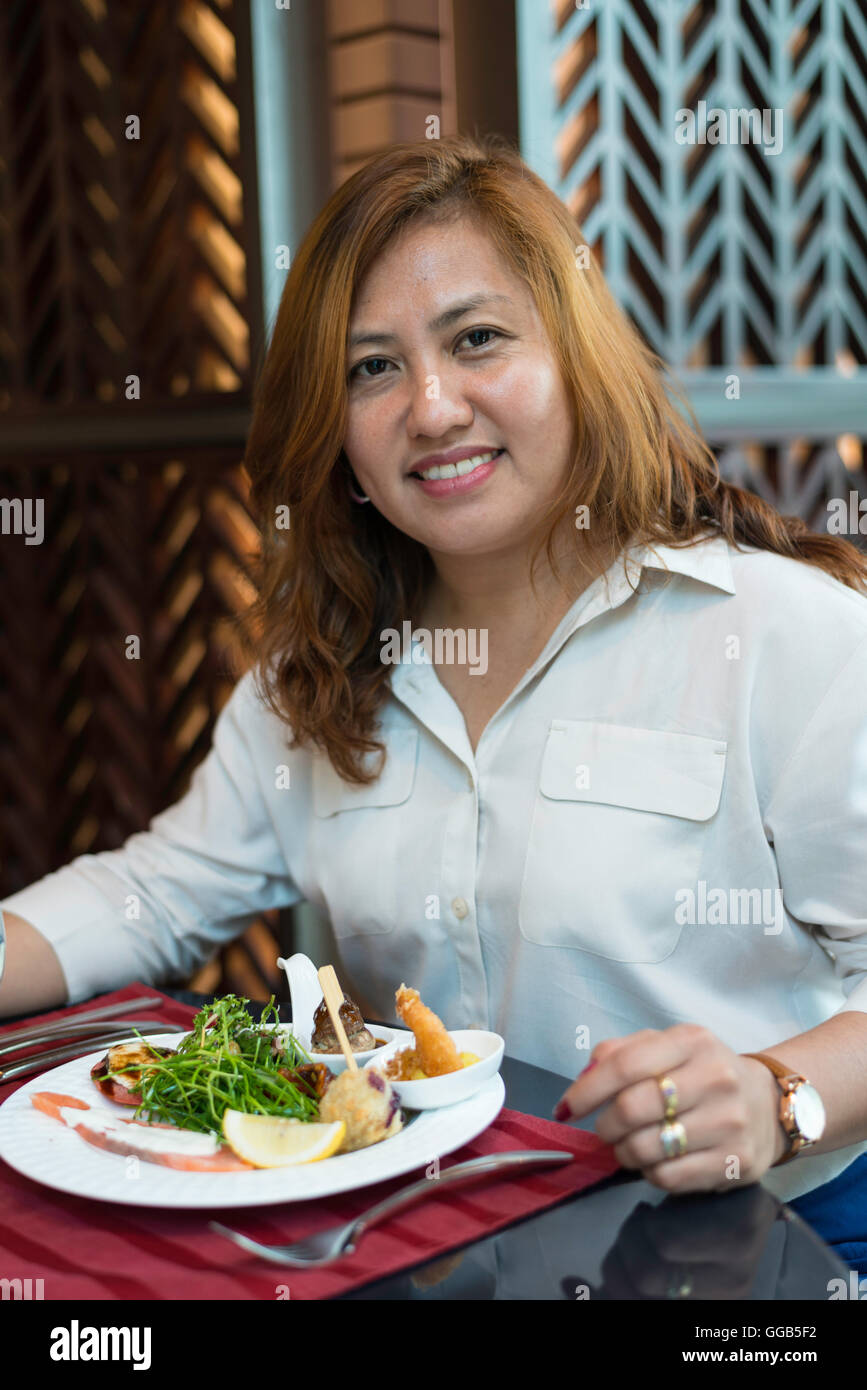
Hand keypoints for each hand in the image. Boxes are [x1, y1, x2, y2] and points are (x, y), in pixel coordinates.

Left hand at [554, 1024, 787, 1192]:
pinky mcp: (737, 1161)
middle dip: (605, 1125)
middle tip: (604, 1129)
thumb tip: (584, 1078)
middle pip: (632, 1108)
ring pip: (646, 1148)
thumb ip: (622, 1052)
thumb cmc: (702, 1073)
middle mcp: (715, 1077)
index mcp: (692, 1041)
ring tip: (627, 1145)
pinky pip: (668, 1178)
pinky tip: (655, 1161)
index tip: (567, 1107)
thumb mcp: (667, 1047)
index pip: (625, 1065)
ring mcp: (729, 1121)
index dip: (587, 1090)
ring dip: (623, 1152)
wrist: (769, 1104)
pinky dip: (649, 1173)